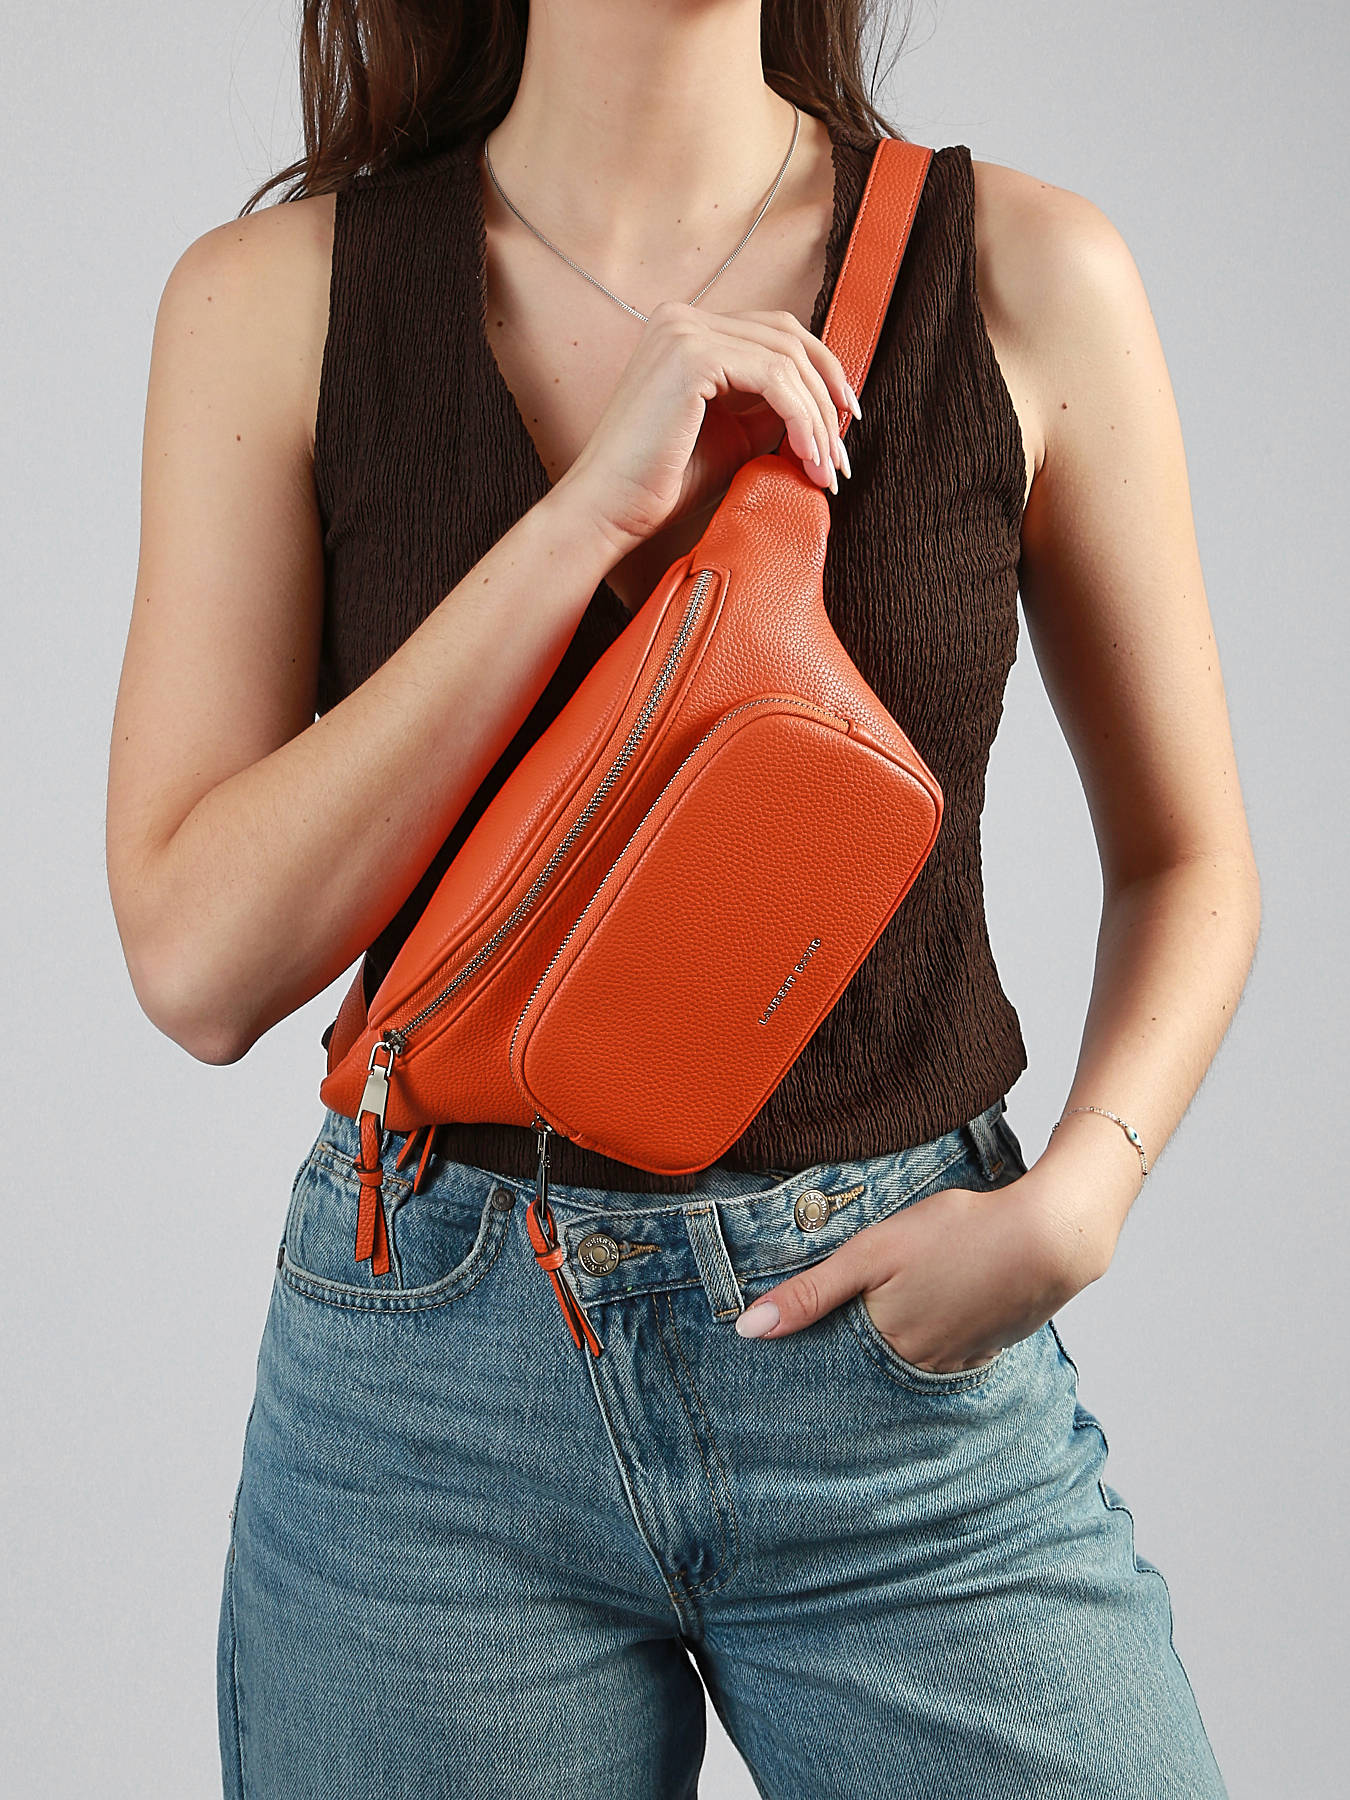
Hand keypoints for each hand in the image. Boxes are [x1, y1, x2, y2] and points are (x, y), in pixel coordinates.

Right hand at [551, 299, 856, 556]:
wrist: (610, 509)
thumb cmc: (662, 482)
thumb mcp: (733, 436)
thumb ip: (770, 410)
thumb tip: (825, 405)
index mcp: (687, 330)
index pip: (775, 333)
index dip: (820, 373)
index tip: (844, 420)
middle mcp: (683, 317)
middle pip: (789, 337)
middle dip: (828, 395)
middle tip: (842, 453)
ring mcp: (684, 329)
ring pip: (787, 359)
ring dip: (818, 417)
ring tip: (827, 469)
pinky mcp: (692, 354)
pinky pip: (774, 378)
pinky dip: (801, 418)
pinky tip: (807, 456)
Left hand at [734, 1173, 1110, 1369]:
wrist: (1048, 1237)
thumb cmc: (956, 1233)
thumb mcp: (872, 1252)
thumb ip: (810, 1293)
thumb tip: (748, 1331)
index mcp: (886, 1344)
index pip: (831, 1362)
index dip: (808, 1353)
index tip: (780, 1359)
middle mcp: (920, 1365)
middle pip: (868, 1368)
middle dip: (846, 1359)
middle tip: (825, 1346)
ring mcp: (957, 1360)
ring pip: (906, 1363)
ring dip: (888, 1352)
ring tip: (876, 1327)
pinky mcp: (986, 1346)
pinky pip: (944, 1356)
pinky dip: (929, 1342)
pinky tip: (928, 1318)